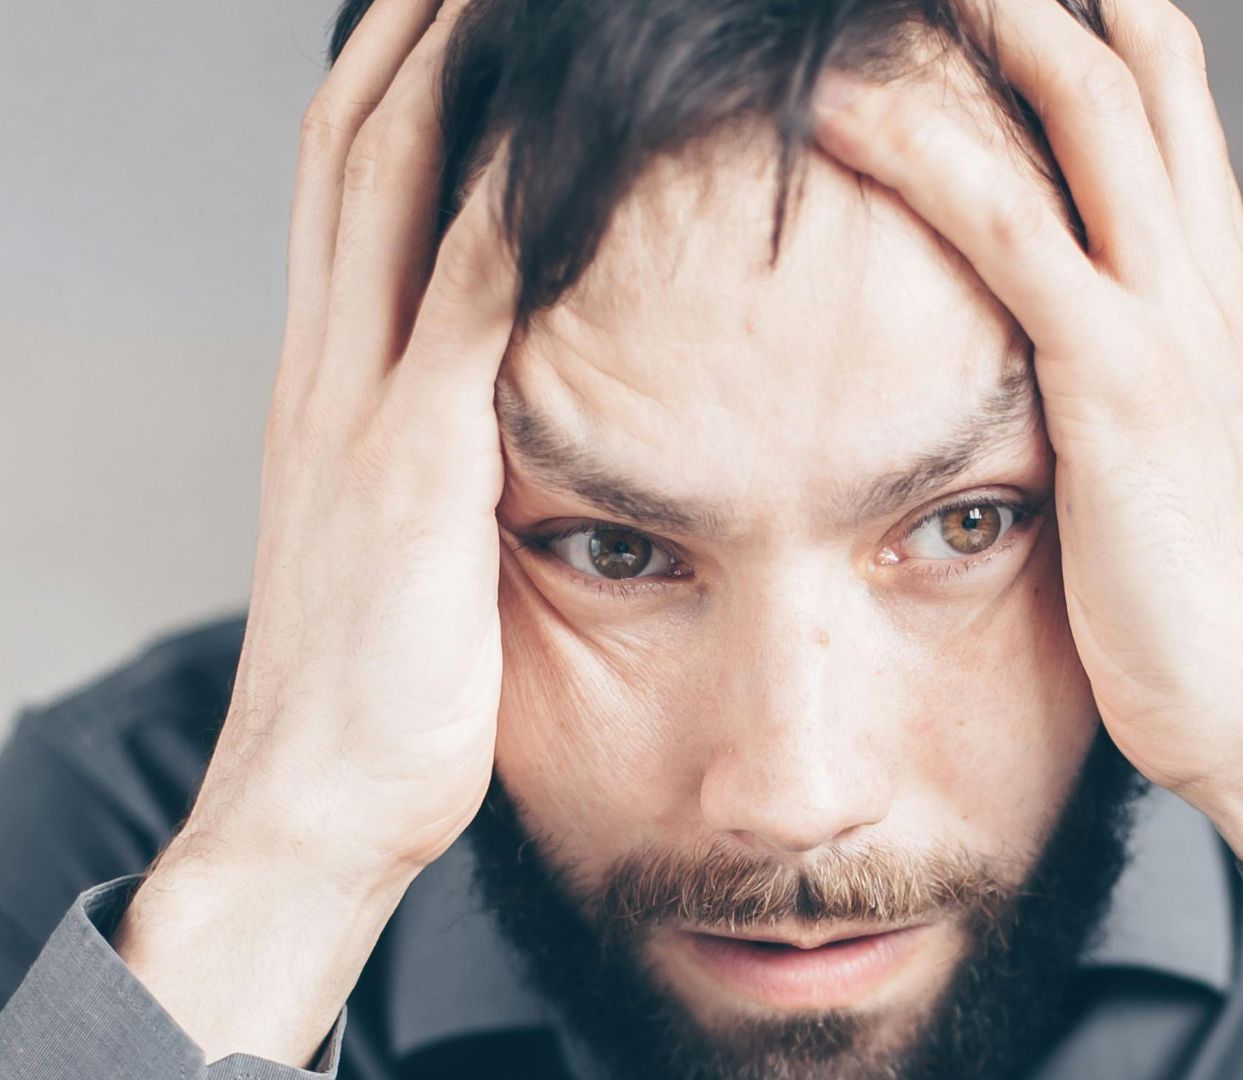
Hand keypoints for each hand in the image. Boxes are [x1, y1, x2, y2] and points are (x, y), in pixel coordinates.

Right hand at [115, 0, 513, 1063]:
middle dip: (418, 26)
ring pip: (393, 184)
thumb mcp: (402, 538)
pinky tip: (565, 136)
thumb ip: (438, 447)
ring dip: (455, 67)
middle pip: (358, 139)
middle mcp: (329, 367)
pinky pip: (469, 299)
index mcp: (328, 379)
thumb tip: (505, 400)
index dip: (399, 67)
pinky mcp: (413, 469)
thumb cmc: (384, 687)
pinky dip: (511, 205)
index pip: (350, 174)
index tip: (456, 1)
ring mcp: (361, 409)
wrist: (314, 807)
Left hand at [809, 0, 1242, 889]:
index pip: (1173, 116)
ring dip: (993, 23)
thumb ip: (1131, 394)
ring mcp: (1177, 323)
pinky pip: (1008, 231)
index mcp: (1228, 299)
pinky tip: (841, 113)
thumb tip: (1055, 369)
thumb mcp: (1182, 472)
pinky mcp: (1120, 386)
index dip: (1104, 30)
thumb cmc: (1217, 616)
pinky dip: (922, 152)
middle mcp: (1214, 282)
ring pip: (1088, 111)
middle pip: (1142, 73)